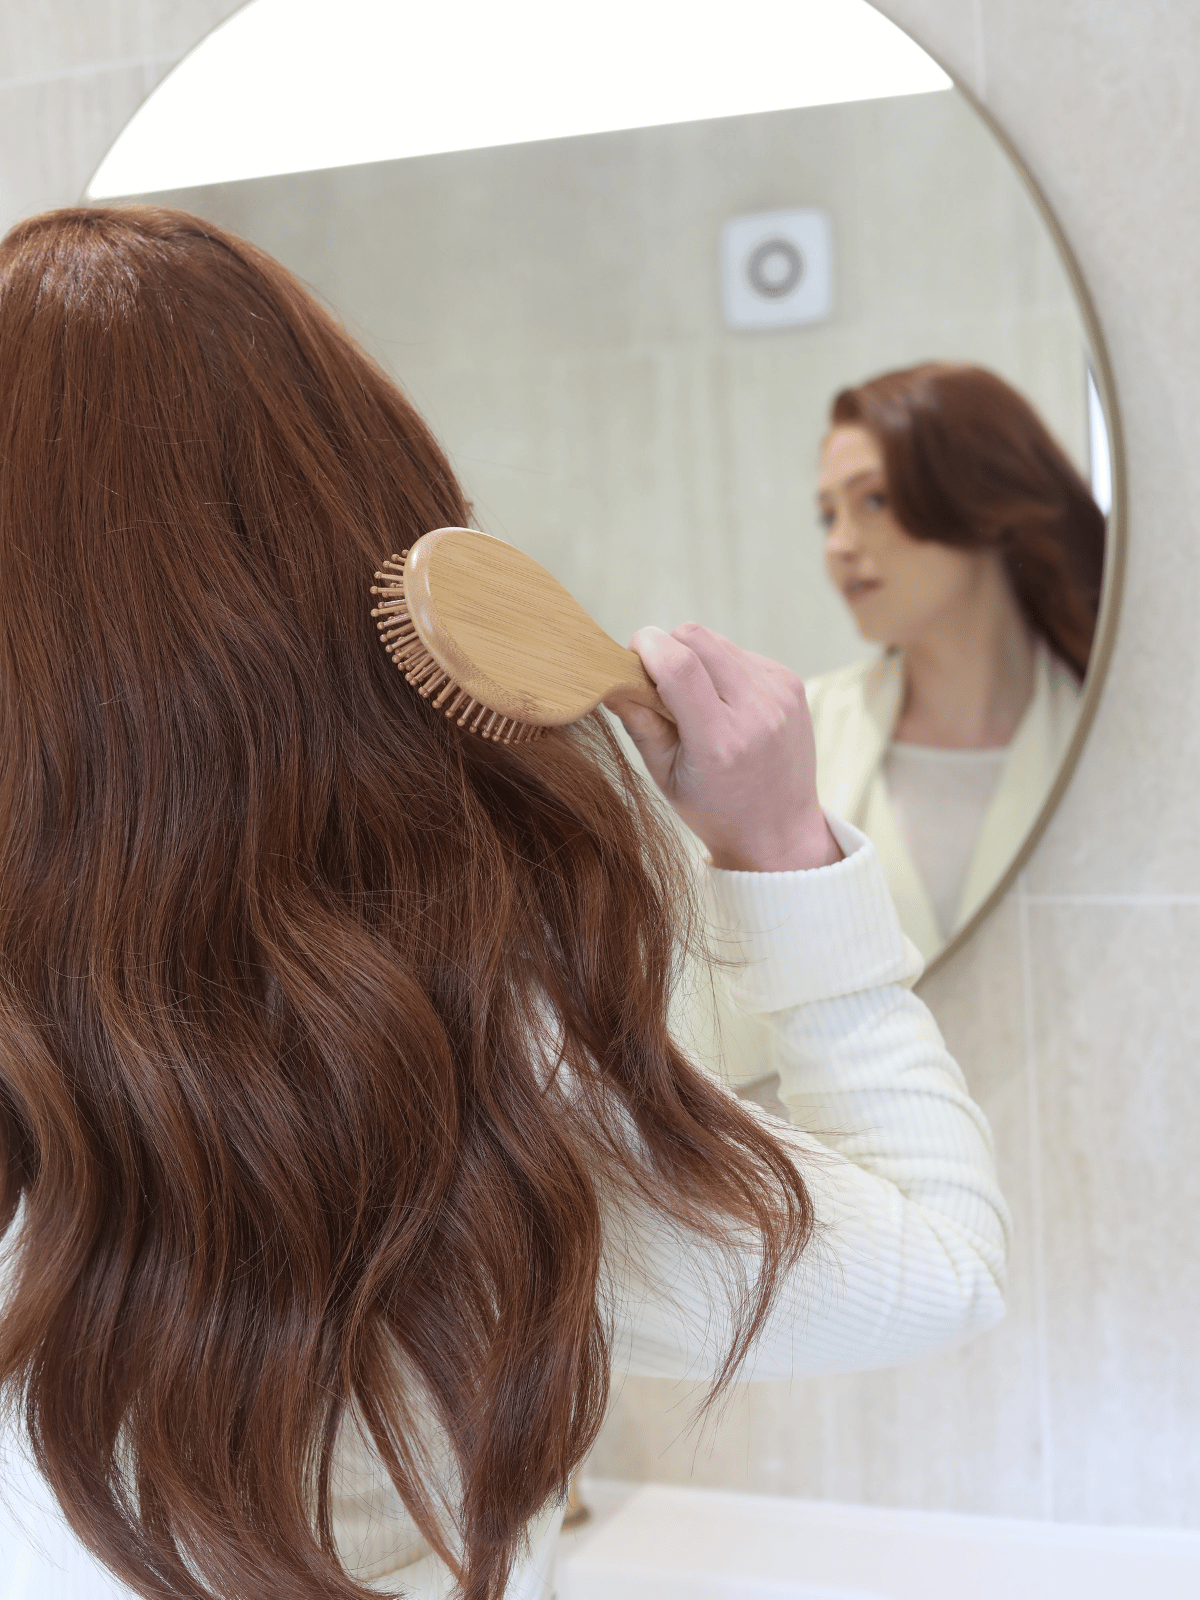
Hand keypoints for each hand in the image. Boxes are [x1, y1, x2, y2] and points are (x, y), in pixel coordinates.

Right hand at [615, 623, 841, 871]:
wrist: (779, 829)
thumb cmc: (714, 809)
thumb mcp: (665, 776)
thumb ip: (638, 723)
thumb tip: (610, 677)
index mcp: (720, 743)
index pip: (678, 665)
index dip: (646, 647)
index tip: (630, 657)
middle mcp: (757, 712)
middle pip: (695, 638)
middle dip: (667, 648)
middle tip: (658, 682)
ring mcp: (780, 695)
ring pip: (717, 641)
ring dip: (695, 658)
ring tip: (696, 700)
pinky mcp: (792, 683)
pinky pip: (741, 653)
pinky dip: (721, 668)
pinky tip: (724, 704)